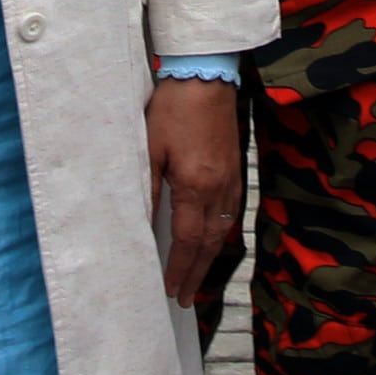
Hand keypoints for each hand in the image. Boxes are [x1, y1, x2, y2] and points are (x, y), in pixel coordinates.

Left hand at [147, 77, 240, 300]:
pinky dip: (222, 234)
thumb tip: (140, 223)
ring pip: (224, 231)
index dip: (179, 268)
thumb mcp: (149, 147)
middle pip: (210, 243)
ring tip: (198, 278)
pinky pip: (231, 213)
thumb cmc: (174, 108)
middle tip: (186, 298)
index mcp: (195, 185)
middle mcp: (219, 189)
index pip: (187, 240)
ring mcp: (232, 179)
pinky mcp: (236, 169)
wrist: (206, 76)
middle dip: (196, 273)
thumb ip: (147, 188)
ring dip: (210, 258)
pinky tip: (214, 241)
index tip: (171, 290)